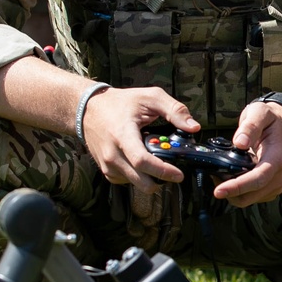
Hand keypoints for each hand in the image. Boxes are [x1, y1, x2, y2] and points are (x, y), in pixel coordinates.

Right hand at [81, 87, 198, 190]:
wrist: (88, 108)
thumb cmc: (119, 103)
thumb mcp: (150, 97)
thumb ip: (174, 110)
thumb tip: (193, 127)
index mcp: (123, 135)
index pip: (142, 161)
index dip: (163, 171)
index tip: (179, 175)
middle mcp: (113, 154)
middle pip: (140, 180)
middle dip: (160, 181)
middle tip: (174, 173)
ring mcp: (107, 164)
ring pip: (134, 183)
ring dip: (149, 179)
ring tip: (157, 163)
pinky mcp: (105, 169)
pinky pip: (126, 181)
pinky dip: (138, 177)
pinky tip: (143, 164)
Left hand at [213, 100, 281, 207]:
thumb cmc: (271, 119)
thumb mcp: (260, 113)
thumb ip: (250, 127)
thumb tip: (239, 143)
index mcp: (277, 157)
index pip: (258, 178)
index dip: (237, 187)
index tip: (218, 191)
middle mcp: (280, 174)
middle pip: (251, 195)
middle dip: (230, 192)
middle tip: (213, 177)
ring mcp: (277, 183)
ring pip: (250, 199)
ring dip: (233, 193)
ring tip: (220, 176)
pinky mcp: (272, 188)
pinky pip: (252, 197)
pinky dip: (239, 192)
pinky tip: (231, 178)